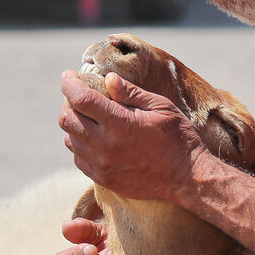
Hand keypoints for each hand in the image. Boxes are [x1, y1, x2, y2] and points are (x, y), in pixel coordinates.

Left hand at [59, 70, 206, 201]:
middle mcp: (105, 145)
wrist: (187, 177)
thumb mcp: (160, 107)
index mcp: (119, 123)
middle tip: (78, 96)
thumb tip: (108, 79)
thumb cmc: (178, 138)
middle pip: (67, 120)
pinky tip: (96, 139)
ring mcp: (102, 165)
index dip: (69, 84)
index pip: (81, 99)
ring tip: (89, 118)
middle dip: (68, 103)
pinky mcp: (103, 179)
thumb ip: (131, 93)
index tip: (68, 75)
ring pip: (70, 140)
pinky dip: (81, 145)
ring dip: (74, 125)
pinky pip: (79, 159)